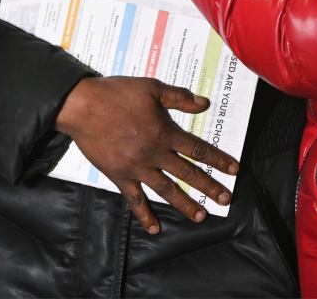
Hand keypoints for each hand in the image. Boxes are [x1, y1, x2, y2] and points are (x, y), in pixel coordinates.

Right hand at [55, 75, 238, 232]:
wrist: (82, 107)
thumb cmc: (117, 94)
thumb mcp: (152, 88)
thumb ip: (179, 97)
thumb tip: (204, 103)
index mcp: (165, 132)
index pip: (198, 149)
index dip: (218, 160)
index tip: (234, 170)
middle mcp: (154, 154)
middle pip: (188, 173)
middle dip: (209, 187)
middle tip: (225, 200)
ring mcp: (137, 168)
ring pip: (166, 190)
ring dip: (184, 204)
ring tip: (200, 216)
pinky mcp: (119, 176)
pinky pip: (134, 199)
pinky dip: (144, 215)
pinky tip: (155, 227)